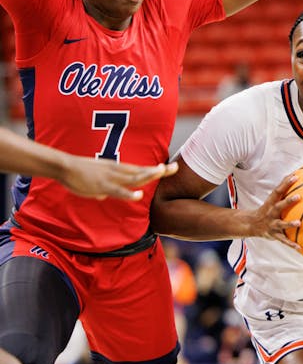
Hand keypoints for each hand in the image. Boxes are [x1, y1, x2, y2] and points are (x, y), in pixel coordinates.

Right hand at [60, 158, 178, 200]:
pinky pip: (118, 191)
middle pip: (143, 171)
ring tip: (161, 172)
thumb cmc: (78, 174)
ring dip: (148, 175)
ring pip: (134, 178)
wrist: (64, 166)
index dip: (157, 170)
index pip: (142, 169)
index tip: (171, 168)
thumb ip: (103, 189)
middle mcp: (118, 171)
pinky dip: (129, 194)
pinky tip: (139, 196)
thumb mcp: (95, 182)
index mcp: (118, 169)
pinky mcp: (102, 185)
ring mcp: (111, 178)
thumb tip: (104, 196)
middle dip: (160, 170)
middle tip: (177, 167)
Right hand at [246, 172, 301, 248]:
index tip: (295, 176)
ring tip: (299, 223)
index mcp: (271, 203)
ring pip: (281, 224)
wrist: (251, 225)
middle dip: (288, 201)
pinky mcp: (274, 235)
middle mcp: (271, 213)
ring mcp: (272, 224)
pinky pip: (284, 240)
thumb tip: (296, 174)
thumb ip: (284, 189)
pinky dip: (291, 244)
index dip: (286, 183)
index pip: (278, 190)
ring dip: (289, 224)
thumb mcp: (273, 200)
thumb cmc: (268, 209)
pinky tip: (300, 247)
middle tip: (299, 196)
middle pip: (279, 206)